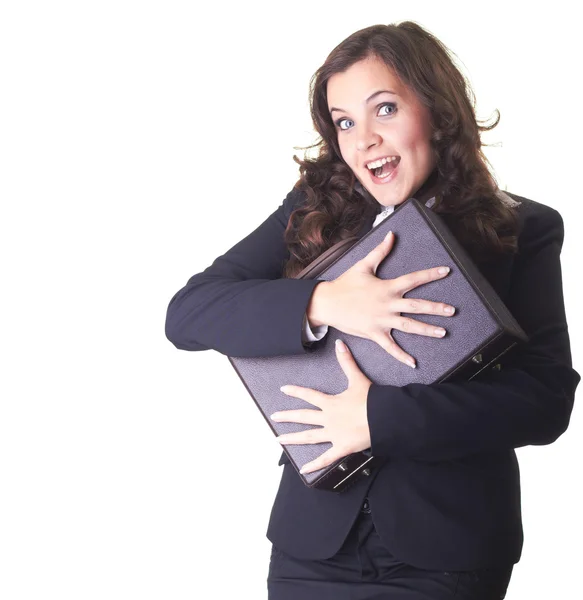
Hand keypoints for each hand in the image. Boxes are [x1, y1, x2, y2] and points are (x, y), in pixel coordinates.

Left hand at [271, 338, 371, 474]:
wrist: (383, 418)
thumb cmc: (372, 400)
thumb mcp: (357, 379)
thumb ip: (347, 362)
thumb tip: (340, 344)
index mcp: (330, 403)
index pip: (309, 395)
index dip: (295, 391)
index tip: (283, 389)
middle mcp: (328, 418)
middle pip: (303, 417)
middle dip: (287, 416)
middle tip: (274, 417)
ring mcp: (333, 434)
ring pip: (309, 437)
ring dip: (293, 438)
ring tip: (278, 440)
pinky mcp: (341, 448)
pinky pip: (325, 458)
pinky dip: (314, 465)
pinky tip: (303, 470)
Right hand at [320, 231, 455, 367]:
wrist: (327, 303)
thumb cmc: (345, 284)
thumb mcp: (363, 265)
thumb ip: (380, 251)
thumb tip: (391, 234)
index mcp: (387, 287)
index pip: (414, 279)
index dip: (431, 274)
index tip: (446, 271)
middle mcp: (388, 304)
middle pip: (417, 306)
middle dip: (436, 308)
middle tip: (452, 311)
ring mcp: (382, 320)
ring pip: (409, 326)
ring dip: (427, 330)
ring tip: (443, 332)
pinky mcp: (374, 333)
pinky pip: (390, 346)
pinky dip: (402, 356)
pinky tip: (414, 363)